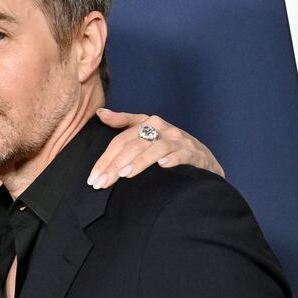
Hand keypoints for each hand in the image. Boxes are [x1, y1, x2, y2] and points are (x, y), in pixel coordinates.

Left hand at [89, 109, 224, 188]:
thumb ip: (125, 122)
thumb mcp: (148, 132)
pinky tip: (162, 166)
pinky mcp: (195, 154)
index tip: (93, 176)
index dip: (106, 157)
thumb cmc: (171, 146)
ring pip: (157, 148)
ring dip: (140, 161)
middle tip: (101, 182)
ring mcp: (180, 141)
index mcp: (150, 123)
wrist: (204, 159)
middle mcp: (165, 129)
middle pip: (136, 144)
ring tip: (124, 175)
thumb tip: (101, 114)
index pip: (122, 139)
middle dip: (116, 164)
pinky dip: (173, 159)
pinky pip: (183, 155)